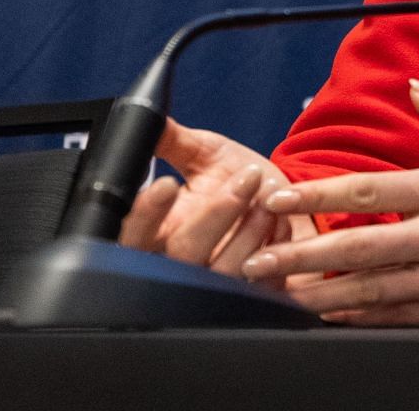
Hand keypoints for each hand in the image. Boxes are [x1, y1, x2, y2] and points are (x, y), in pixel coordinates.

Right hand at [118, 119, 302, 280]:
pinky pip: (262, 285)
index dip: (145, 215)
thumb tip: (148, 119)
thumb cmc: (235, 179)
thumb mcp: (204, 156)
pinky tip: (282, 224)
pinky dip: (277, 249)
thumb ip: (174, 141)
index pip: (133, 235)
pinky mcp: (253, 300)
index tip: (166, 185)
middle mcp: (181, 268)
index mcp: (158, 235)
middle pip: (183, 254)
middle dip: (218, 212)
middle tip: (246, 177)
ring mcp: (217, 290)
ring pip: (224, 272)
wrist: (285, 204)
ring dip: (251, 229)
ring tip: (269, 197)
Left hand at [249, 80, 418, 325]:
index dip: (318, 195)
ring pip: (375, 289)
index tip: (279, 197)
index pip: (370, 190)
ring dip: (323, 294)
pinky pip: (404, 318)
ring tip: (283, 296)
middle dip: (302, 255)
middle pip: (360, 246)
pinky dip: (365, 319)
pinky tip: (334, 318)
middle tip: (259, 261)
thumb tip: (411, 87)